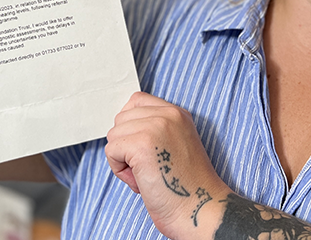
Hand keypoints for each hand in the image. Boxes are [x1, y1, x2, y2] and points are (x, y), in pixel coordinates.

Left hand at [105, 92, 230, 237]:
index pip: (136, 101)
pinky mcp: (142, 144)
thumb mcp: (175, 144)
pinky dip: (120, 170)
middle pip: (121, 119)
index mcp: (177, 113)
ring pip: (114, 135)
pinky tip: (141, 181)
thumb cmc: (185, 187)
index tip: (145, 150)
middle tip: (149, 167)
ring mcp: (155, 127)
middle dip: (126, 144)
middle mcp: (168, 115)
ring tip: (147, 175)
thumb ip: (154, 129)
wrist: (199, 209)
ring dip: (123, 159)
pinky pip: (111, 151)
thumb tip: (121, 128)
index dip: (132, 126)